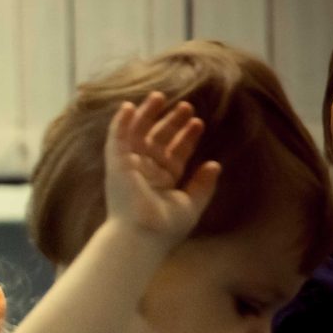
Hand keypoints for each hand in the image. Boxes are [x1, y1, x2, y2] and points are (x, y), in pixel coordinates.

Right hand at [103, 91, 221, 243]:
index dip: (186, 137)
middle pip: (157, 140)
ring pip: (137, 134)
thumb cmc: (164, 228)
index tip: (198, 123)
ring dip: (147, 115)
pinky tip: (128, 106)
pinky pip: (116, 139)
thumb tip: (215, 164)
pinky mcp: (116, 165)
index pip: (175, 153)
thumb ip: (203, 185)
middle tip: (186, 106)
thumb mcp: (191, 204)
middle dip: (170, 122)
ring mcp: (129, 167)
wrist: (142, 236)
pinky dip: (120, 123)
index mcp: (162, 182)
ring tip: (160, 96)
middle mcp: (145, 172)